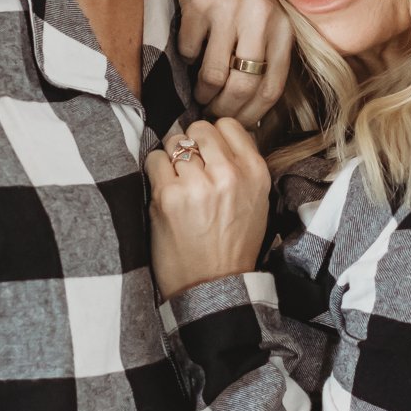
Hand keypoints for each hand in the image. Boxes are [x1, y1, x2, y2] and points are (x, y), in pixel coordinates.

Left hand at [145, 118, 271, 298]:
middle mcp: (228, 174)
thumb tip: (218, 136)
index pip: (228, 125)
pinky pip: (154, 161)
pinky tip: (164, 191)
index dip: (214, 136)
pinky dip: (156, 171)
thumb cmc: (233, 244)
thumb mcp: (256, 200)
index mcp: (254, 172)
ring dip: (172, 159)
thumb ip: (241, 165)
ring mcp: (197, 184)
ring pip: (174, 143)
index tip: (208, 151)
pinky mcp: (168, 196)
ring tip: (178, 183)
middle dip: (191, 143)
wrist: (214, 284)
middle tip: (189, 166)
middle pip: (199, 129)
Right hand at [177, 0, 293, 125]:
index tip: (238, 126)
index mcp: (283, 27)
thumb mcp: (271, 19)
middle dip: (225, 109)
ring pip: (213, 75)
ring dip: (203, 93)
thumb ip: (269, 55)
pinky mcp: (198, 1)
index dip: (252, 116)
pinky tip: (193, 51)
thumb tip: (254, 110)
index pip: (271, 87)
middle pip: (243, 86)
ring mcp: (228, 8)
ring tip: (201, 94)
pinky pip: (189, 49)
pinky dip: (188, 58)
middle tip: (213, 115)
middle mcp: (260, 17)